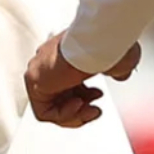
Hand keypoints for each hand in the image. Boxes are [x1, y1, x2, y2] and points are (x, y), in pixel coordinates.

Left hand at [24, 33, 139, 127]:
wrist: (99, 39)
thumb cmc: (108, 43)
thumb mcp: (116, 59)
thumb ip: (113, 69)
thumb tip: (120, 75)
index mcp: (64, 51)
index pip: (67, 81)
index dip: (84, 95)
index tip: (99, 94)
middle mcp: (48, 59)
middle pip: (58, 95)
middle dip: (80, 107)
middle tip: (94, 109)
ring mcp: (39, 68)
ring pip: (50, 106)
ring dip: (74, 114)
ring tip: (90, 109)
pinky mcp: (33, 79)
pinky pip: (43, 110)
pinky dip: (63, 115)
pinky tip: (79, 105)